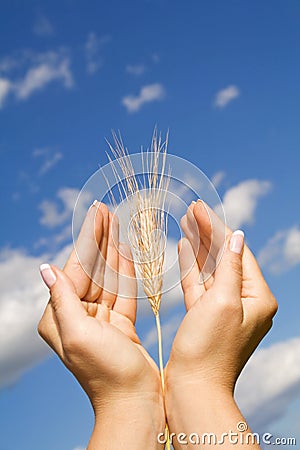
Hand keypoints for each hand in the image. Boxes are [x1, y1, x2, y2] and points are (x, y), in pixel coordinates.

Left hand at [38, 202, 164, 448]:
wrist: (135, 402)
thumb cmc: (107, 373)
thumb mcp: (79, 334)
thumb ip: (63, 299)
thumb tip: (45, 269)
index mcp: (60, 317)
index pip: (75, 268)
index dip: (87, 238)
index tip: (97, 213)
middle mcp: (77, 315)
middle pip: (90, 268)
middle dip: (99, 238)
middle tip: (107, 210)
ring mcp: (99, 318)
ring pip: (107, 276)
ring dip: (112, 249)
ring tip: (118, 222)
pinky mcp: (119, 323)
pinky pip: (121, 290)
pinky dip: (125, 270)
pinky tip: (128, 250)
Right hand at [165, 200, 277, 447]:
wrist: (192, 388)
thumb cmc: (209, 348)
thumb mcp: (222, 301)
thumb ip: (230, 267)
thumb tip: (237, 236)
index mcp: (257, 297)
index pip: (237, 252)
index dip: (218, 228)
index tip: (200, 207)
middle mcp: (244, 301)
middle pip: (225, 257)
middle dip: (208, 232)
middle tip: (192, 209)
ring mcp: (224, 308)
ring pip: (211, 268)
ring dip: (198, 245)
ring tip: (186, 221)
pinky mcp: (206, 315)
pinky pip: (200, 284)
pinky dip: (191, 266)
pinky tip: (183, 247)